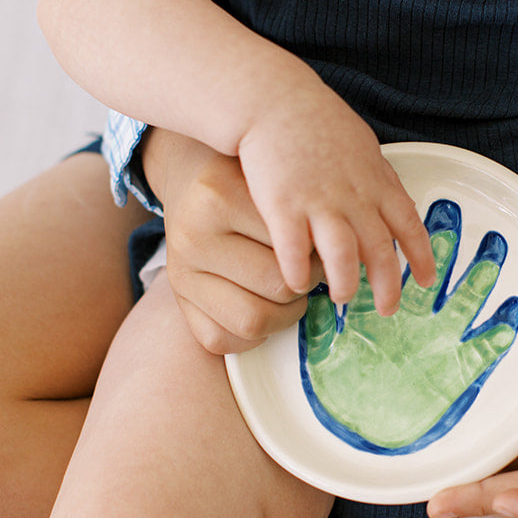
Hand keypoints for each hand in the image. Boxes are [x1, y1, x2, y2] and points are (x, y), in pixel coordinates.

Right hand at [141, 128, 308, 354]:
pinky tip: (261, 305)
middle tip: (309, 269)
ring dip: (284, 315)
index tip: (321, 246)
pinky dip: (252, 335)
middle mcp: (192, 237)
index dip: (320, 254)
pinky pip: (224, 340)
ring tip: (290, 290)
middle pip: (279, 287)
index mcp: (218, 196)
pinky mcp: (178, 301)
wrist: (189, 178)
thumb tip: (338, 264)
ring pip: (253, 321)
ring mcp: (180, 274)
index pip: (295, 247)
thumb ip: (300, 212)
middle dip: (306, 285)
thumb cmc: (243, 178)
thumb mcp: (271, 177)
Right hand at [237, 78, 436, 312]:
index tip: (426, 280)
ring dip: (344, 283)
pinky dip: (298, 272)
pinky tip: (295, 284)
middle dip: (388, 285)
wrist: (274, 98)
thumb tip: (387, 199)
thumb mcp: (360, 144)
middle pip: (380, 250)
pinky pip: (294, 251)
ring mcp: (320, 201)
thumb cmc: (314, 119)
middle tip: (388, 309)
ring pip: (343, 256)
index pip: (408, 224)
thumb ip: (374, 176)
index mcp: (376, 180)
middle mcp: (354, 195)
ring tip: (341, 297)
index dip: (420, 256)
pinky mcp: (283, 205)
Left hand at [303, 201, 517, 451]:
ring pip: (462, 300)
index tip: (402, 218)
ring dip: (477, 278)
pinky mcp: (456, 369)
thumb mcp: (326, 356)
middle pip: (432, 275)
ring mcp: (438, 341)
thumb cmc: (345, 395)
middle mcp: (414, 321)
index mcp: (384, 312)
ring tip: (495, 250)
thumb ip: (322, 328)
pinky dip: (497, 330)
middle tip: (459, 215)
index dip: (399, 243)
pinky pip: (481, 348)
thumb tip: (309, 296)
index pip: (393, 269)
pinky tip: (511, 311)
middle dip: (445, 248)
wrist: (367, 432)